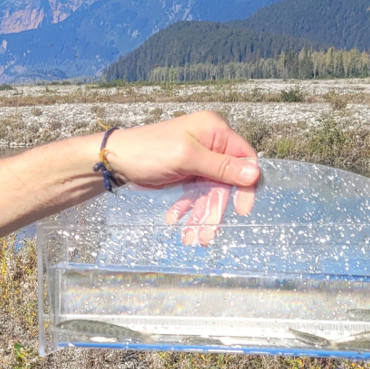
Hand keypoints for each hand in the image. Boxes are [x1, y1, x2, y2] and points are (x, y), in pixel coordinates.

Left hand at [103, 111, 258, 245]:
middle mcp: (210, 142)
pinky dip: (188, 207)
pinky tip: (175, 219)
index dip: (245, 184)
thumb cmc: (148, 151)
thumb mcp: (186, 158)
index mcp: (214, 131)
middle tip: (207, 235)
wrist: (115, 159)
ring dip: (201, 214)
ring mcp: (198, 158)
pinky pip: (195, 192)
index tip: (241, 210)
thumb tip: (254, 173)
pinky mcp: (186, 171)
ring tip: (191, 238)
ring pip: (209, 190)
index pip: (244, 157)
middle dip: (215, 208)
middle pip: (225, 180)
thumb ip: (221, 166)